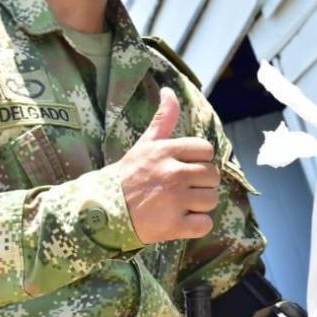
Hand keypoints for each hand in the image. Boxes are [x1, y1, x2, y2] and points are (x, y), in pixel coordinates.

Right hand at [116, 88, 220, 243]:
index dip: (199, 160)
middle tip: (183, 188)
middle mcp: (173, 173)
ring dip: (201, 205)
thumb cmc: (127, 176)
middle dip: (202, 183)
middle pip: (213, 175)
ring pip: (212, 199)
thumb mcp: (145, 144)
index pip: (206, 150)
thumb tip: (169, 90)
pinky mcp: (173, 225)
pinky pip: (205, 224)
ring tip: (182, 204)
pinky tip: (182, 220)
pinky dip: (197, 225)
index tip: (186, 167)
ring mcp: (174, 200)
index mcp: (167, 151)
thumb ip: (163, 119)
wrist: (103, 211)